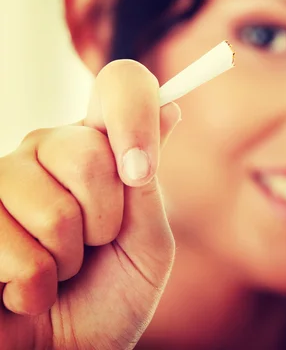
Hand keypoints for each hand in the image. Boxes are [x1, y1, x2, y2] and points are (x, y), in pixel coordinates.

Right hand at [0, 60, 180, 349]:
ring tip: (60, 270)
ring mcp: (2, 181)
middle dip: (104, 220)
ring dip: (67, 258)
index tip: (140, 168)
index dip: (134, 112)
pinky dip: (33, 284)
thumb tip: (170, 108)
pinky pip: (10, 245)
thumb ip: (147, 184)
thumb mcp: (148, 242)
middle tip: (95, 245)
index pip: (121, 87)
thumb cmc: (112, 296)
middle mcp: (47, 151)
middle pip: (86, 151)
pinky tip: (26, 288)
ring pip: (50, 206)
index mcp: (100, 150)